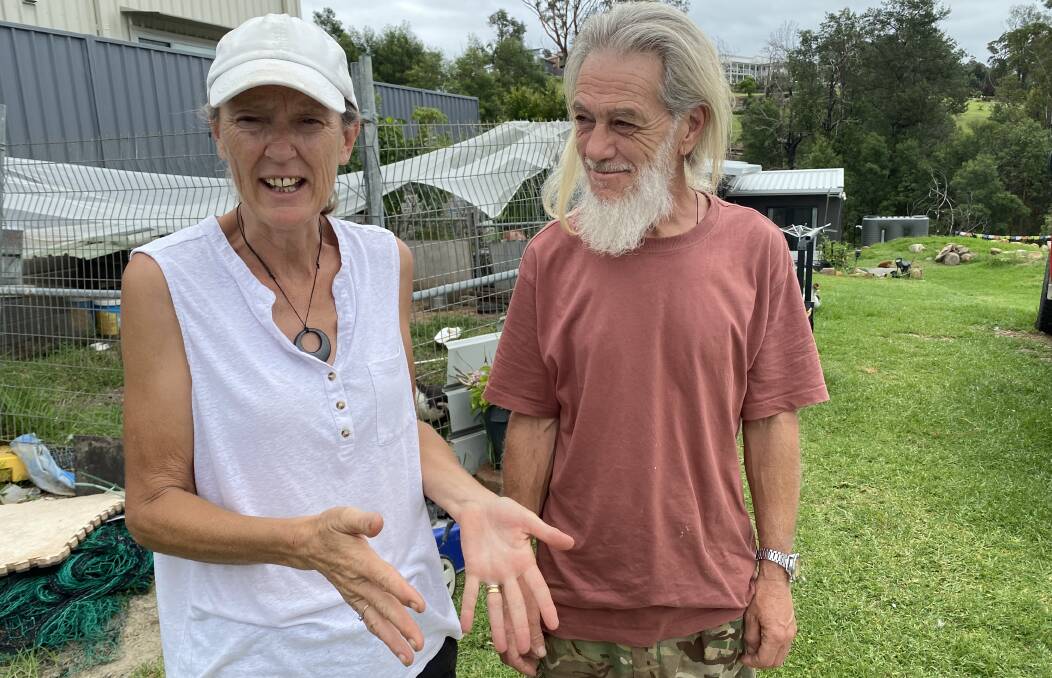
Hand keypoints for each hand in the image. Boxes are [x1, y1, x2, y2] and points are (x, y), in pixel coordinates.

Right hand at [305, 507, 426, 667]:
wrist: (307, 544)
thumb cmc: (329, 528)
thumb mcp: (344, 516)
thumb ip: (362, 520)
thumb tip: (378, 522)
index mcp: (361, 562)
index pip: (384, 578)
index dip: (401, 591)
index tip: (419, 605)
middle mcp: (359, 582)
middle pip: (383, 606)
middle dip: (402, 626)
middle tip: (419, 643)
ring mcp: (356, 593)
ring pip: (376, 620)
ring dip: (392, 639)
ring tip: (408, 656)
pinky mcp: (354, 599)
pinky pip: (370, 619)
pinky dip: (382, 634)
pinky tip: (394, 646)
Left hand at [456, 496, 573, 655]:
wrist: (479, 505)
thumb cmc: (505, 511)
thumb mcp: (527, 520)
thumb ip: (546, 533)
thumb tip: (571, 542)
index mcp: (524, 562)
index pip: (538, 588)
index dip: (546, 606)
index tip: (554, 625)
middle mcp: (509, 573)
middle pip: (517, 604)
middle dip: (521, 625)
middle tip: (526, 648)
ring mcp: (491, 573)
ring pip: (495, 604)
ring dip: (497, 625)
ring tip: (501, 648)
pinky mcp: (473, 569)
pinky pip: (471, 592)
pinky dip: (468, 609)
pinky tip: (466, 627)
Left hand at [740, 571, 796, 668]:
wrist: (775, 581)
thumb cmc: (761, 596)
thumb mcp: (750, 618)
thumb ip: (751, 638)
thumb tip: (751, 651)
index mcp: (776, 636)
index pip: (765, 660)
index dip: (752, 662)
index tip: (742, 658)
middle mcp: (787, 637)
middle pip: (776, 662)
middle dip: (761, 662)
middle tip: (748, 656)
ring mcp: (792, 633)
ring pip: (781, 655)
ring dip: (769, 657)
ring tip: (755, 649)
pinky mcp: (793, 628)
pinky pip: (785, 646)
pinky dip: (775, 649)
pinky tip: (764, 642)